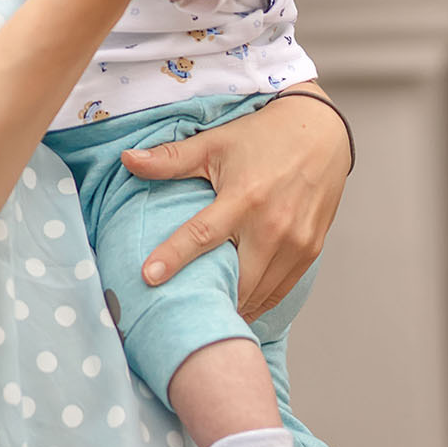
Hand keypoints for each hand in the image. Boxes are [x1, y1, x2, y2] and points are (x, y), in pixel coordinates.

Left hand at [122, 89, 350, 319]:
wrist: (321, 132)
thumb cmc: (263, 136)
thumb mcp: (215, 142)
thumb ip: (171, 159)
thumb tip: (126, 160)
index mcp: (244, 197)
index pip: (201, 235)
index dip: (173, 258)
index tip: (148, 278)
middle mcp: (272, 225)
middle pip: (236, 280)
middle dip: (210, 298)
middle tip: (181, 311)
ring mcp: (296, 242)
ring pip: (259, 294)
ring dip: (234, 306)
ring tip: (207, 314)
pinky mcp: (311, 250)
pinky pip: (280, 291)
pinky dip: (259, 302)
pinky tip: (239, 306)